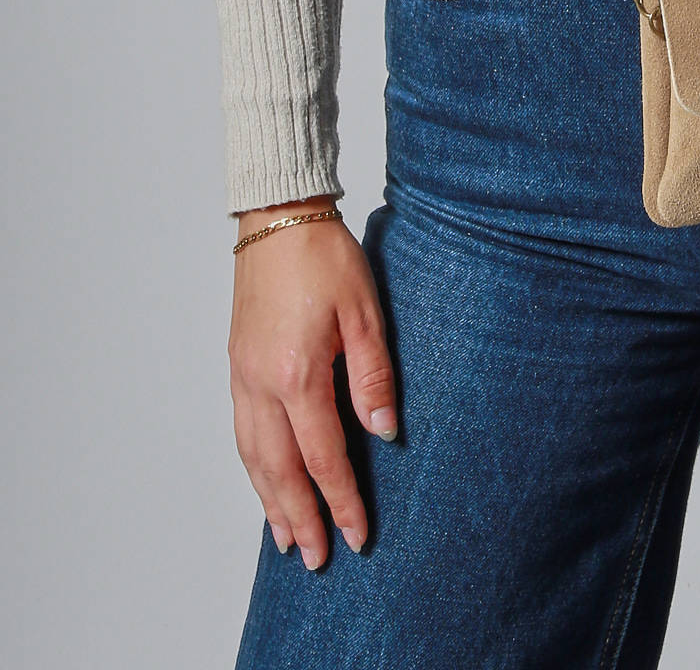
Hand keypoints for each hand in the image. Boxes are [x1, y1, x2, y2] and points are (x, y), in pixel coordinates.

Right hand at [228, 196, 397, 567]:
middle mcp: (261, 383)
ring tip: (287, 538)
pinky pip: (242, 431)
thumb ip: (373, 376)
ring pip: (253, 456)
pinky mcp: (237, 365)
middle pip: (278, 469)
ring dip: (270, 501)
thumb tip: (384, 434)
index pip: (322, 455)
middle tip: (318, 558)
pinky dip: (253, 467)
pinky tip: (265, 481)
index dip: (341, 499)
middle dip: (301, 517)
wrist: (278, 218)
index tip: (357, 534)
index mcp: (297, 373)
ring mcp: (242, 375)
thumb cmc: (325, 257)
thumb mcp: (365, 311)